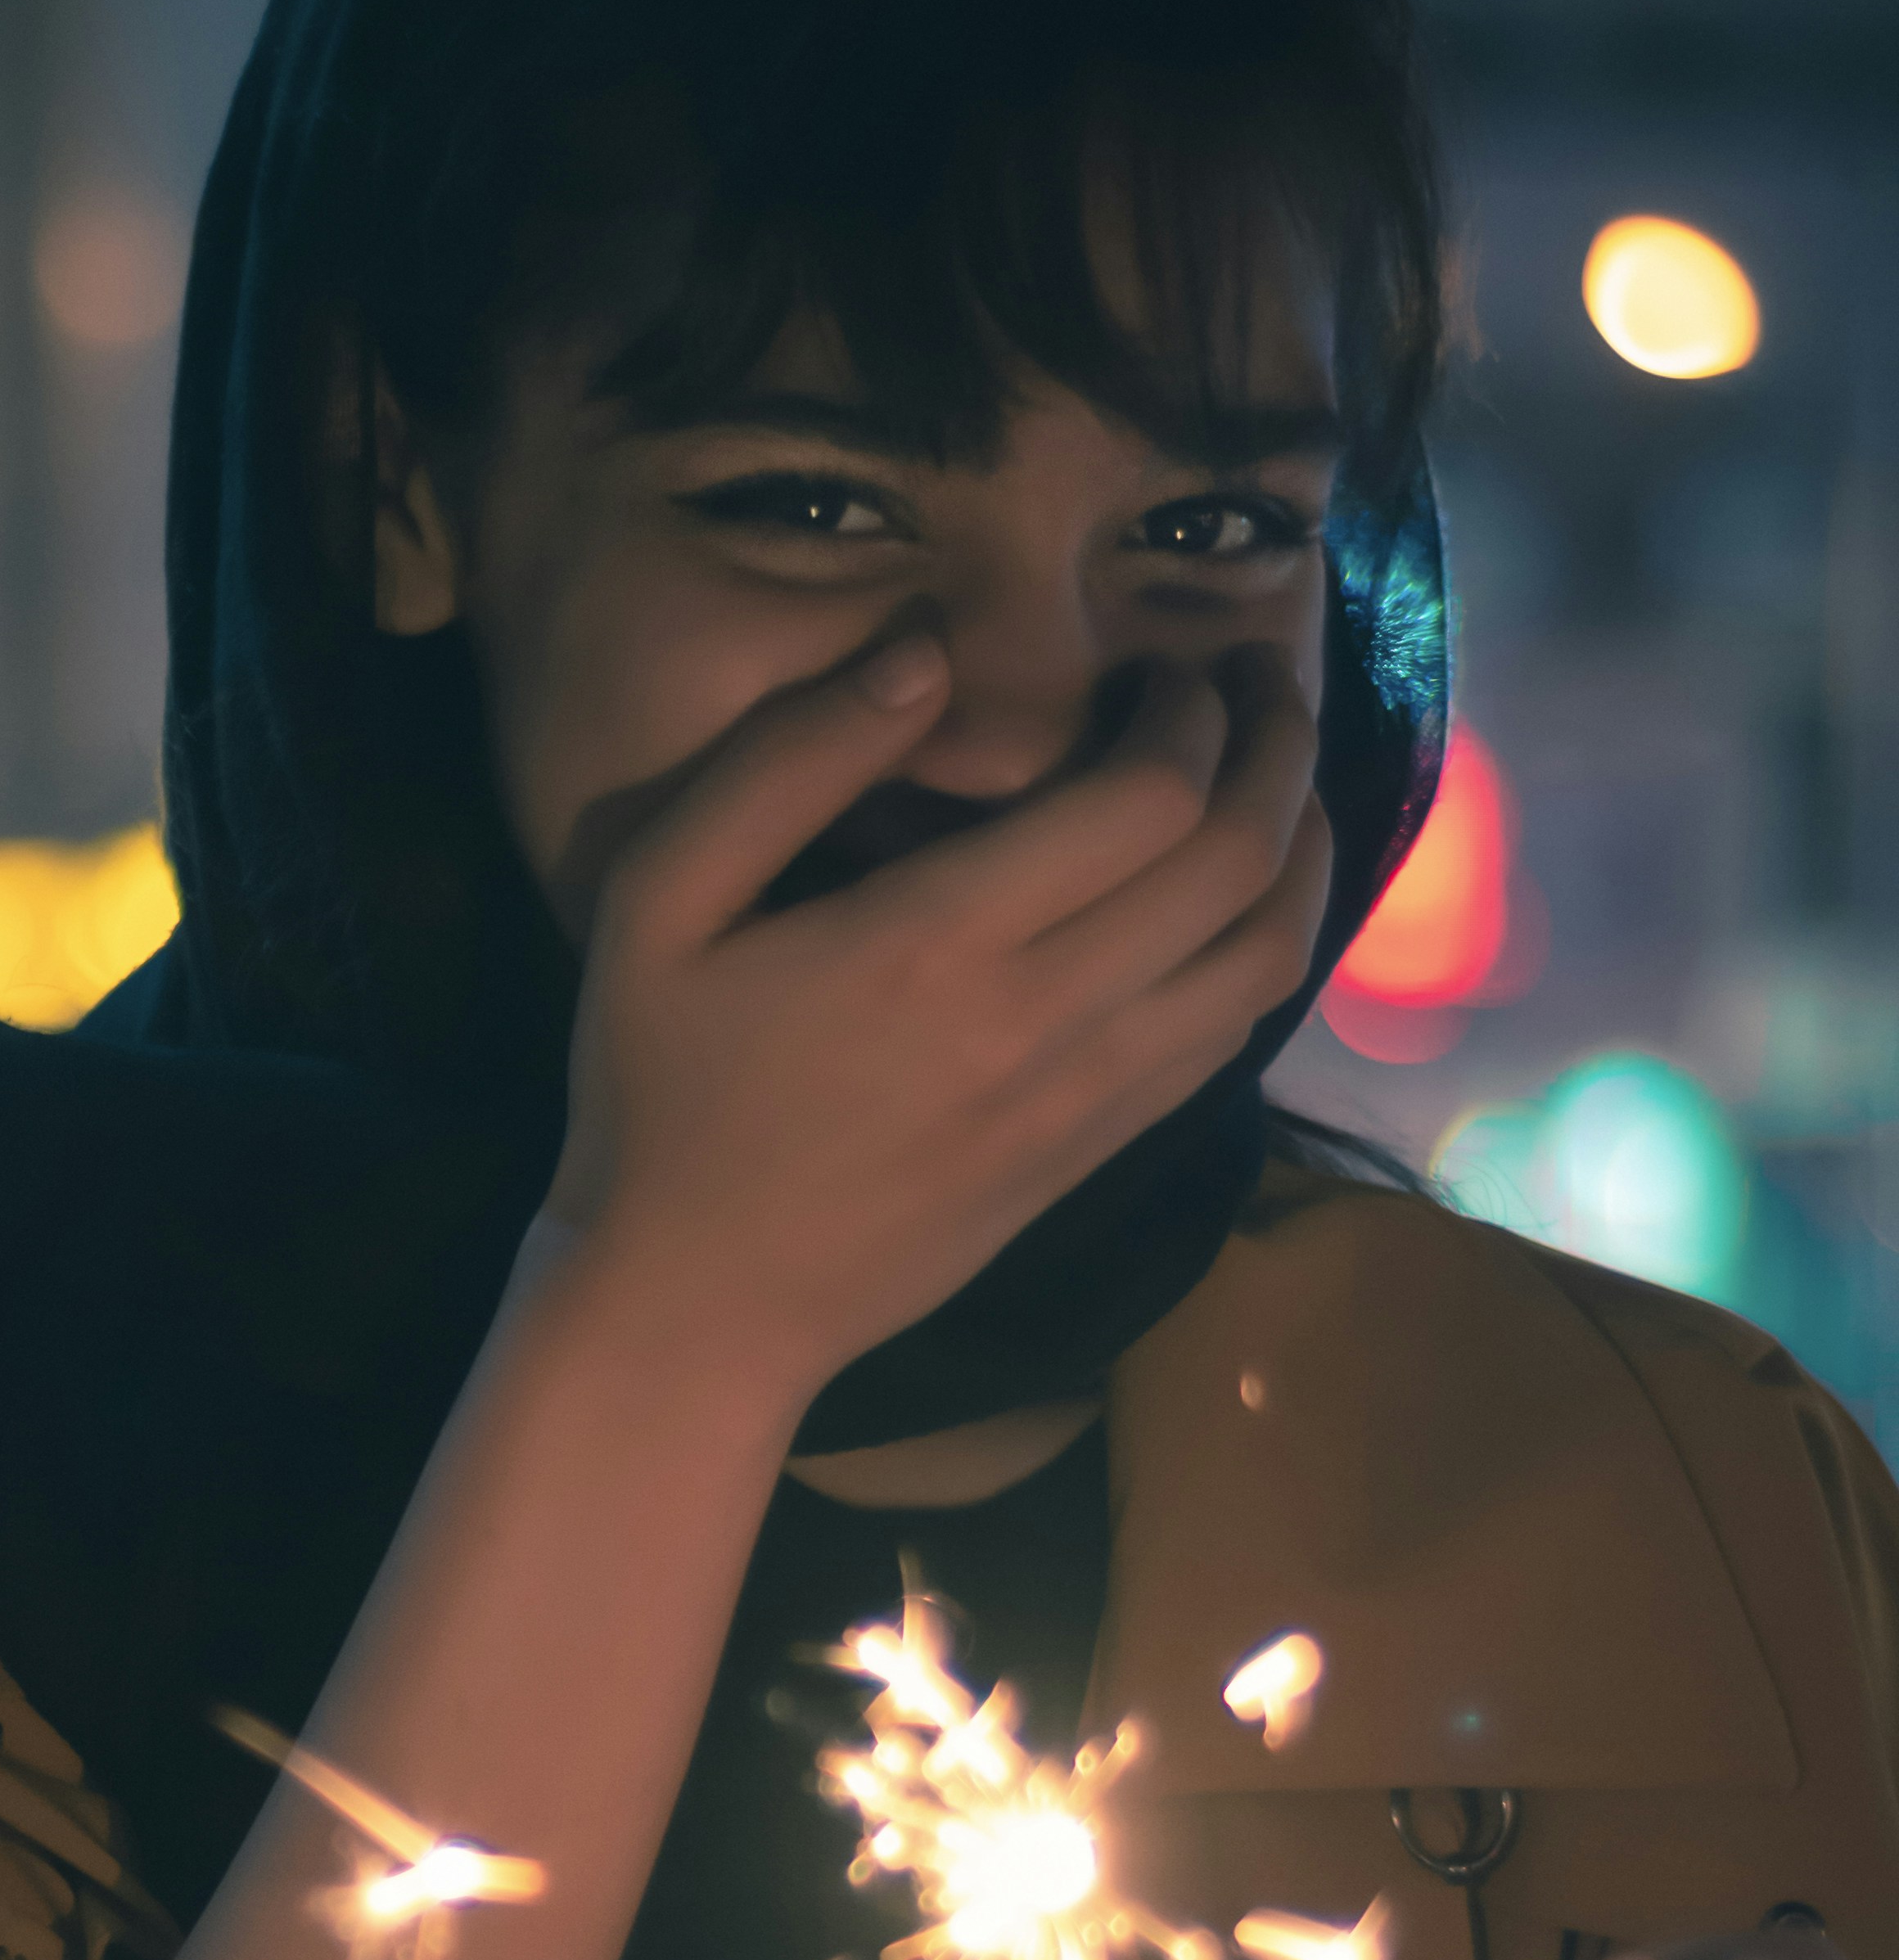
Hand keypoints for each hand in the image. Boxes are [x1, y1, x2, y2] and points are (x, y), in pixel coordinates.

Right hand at [542, 638, 1329, 1409]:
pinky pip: (1231, 1037)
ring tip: (1279, 780)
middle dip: (1275, 748)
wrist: (697, 1306)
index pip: (1150, 797)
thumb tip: (924, 653)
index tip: (1168, 666)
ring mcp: (1085, 1097)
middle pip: (1236, 861)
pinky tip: (1246, 901)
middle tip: (1260, 683)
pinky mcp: (1093, 1153)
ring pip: (1266, 956)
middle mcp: (1045, 1016)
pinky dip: (1270, 949)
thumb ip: (784, 765)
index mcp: (941, 939)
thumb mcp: (659, 904)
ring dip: (1300, 849)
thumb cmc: (660, 1095)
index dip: (1191, 710)